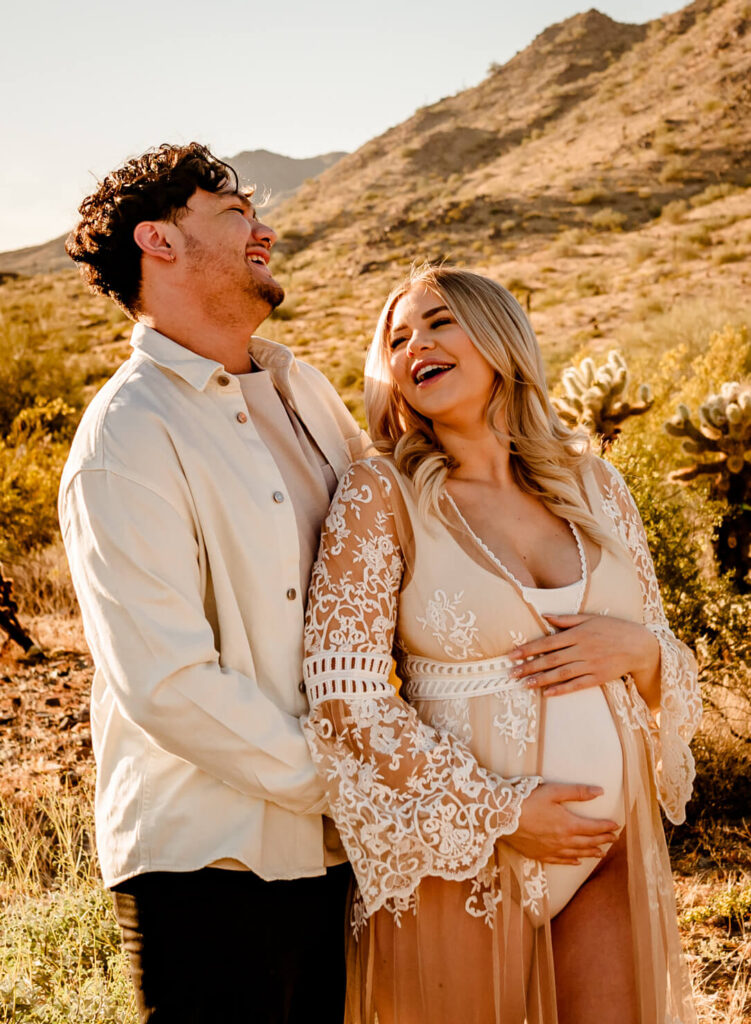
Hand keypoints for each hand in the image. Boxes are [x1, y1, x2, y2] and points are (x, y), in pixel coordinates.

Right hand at [505, 782, 619, 863]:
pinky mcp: (540, 855)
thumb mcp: (554, 791)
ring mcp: (552, 850)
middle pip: (588, 842)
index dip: (606, 827)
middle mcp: (563, 841)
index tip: (616, 826)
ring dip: (591, 853)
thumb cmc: (528, 800)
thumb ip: (578, 792)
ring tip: (601, 853)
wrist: (502, 817)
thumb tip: (600, 791)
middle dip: (602, 840)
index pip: (593, 828)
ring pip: (577, 854)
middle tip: (613, 839)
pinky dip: (572, 861)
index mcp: (568, 824)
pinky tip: (577, 862)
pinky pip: (560, 861)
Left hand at [509, 613, 660, 704]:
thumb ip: (566, 619)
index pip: (547, 642)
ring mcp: (590, 665)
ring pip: (561, 673)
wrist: (639, 645)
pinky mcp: (598, 678)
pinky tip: (548, 694)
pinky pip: (577, 685)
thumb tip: (544, 616)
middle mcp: (582, 649)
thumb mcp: (590, 618)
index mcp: (577, 634)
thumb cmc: (613, 628)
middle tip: (511, 673)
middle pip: (550, 659)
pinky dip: (562, 689)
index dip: (528, 649)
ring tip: (524, 684)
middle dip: (529, 666)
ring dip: (541, 680)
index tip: (512, 655)